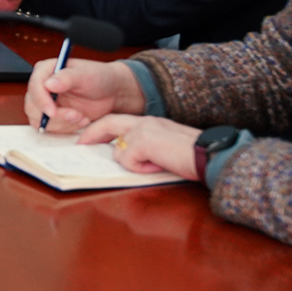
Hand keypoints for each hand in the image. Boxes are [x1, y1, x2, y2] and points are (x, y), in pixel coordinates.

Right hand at [23, 57, 143, 132]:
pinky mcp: (53, 116)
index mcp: (46, 71)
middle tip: (75, 115)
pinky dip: (66, 128)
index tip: (52, 112)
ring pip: (40, 120)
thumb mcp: (86, 74)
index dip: (41, 101)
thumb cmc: (99, 78)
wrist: (111, 93)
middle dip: (54, 115)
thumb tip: (49, 84)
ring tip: (82, 117)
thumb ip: (67, 77)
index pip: (34, 86)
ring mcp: (46, 103)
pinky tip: (81, 120)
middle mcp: (42, 87)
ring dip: (62, 123)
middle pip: (33, 106)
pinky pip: (50, 128)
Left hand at [78, 114, 200, 178]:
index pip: (119, 121)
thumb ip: (145, 149)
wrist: (211, 155)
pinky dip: (140, 169)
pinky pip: (128, 160)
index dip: (102, 130)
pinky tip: (158, 166)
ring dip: (132, 163)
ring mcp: (143, 130)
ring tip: (156, 164)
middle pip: (107, 123)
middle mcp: (145, 122)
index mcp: (151, 122)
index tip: (90, 139)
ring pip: (118, 150)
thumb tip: (127, 159)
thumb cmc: (195, 157)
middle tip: (80, 145)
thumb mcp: (165, 150)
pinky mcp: (143, 142)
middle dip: (91, 134)